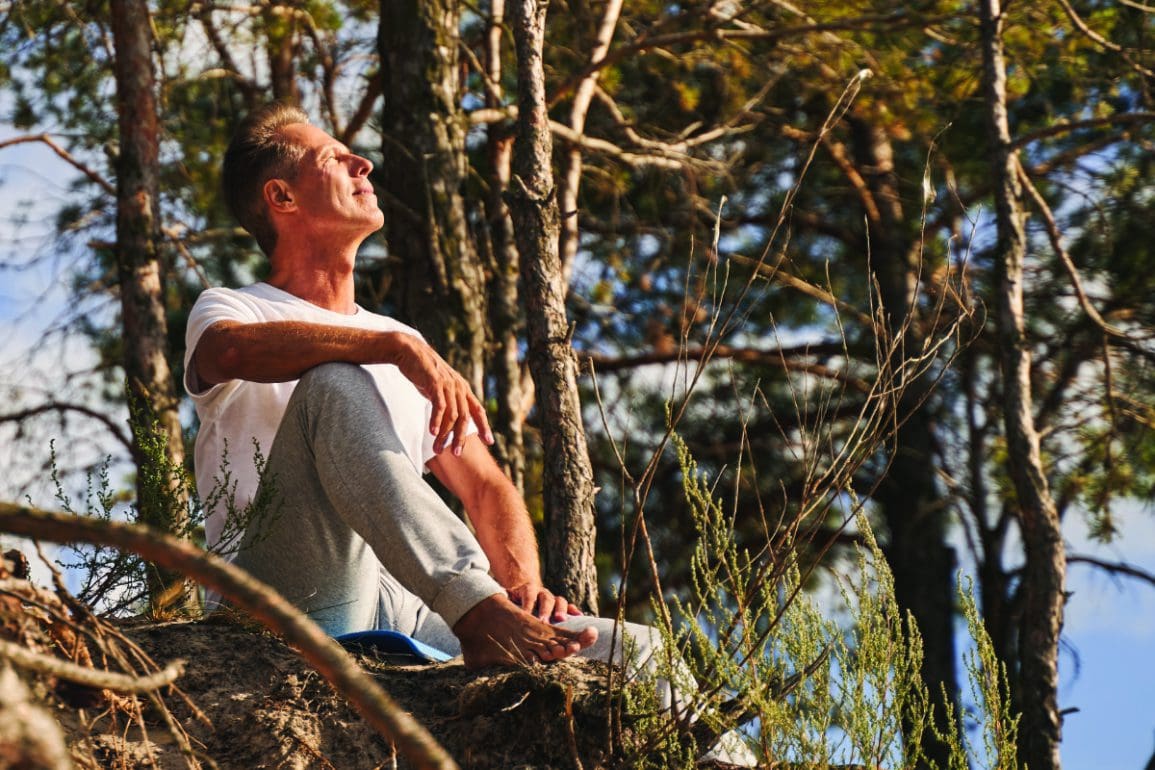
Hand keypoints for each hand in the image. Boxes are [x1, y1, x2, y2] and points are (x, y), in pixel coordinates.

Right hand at [390, 334, 493, 454]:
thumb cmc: (424, 372)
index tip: (490, 442)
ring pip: (451, 415)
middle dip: (461, 437)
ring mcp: (448, 385)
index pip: (478, 410)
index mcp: (463, 388)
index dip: (484, 426)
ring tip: (437, 448)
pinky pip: (439, 406)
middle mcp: (458, 387)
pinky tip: (433, 432)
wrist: (410, 351)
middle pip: (465, 417)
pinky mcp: (435, 383)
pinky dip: (437, 420)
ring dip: (445, 434)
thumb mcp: (440, 387)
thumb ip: (447, 401)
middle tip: (456, 453)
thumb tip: (448, 419)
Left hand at [507, 582, 583, 622]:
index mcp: (528, 590)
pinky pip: (570, 606)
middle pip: (546, 598)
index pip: (529, 595)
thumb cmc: (513, 600)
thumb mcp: (507, 599)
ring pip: (559, 601)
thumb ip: (503, 602)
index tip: (526, 616)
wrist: (524, 590)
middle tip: (543, 622)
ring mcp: (553, 598)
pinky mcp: (560, 605)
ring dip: (561, 610)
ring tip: (561, 620)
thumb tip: (492, 603)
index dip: (528, 605)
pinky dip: (574, 611)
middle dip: (546, 610)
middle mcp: (542, 593)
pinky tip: (580, 617)